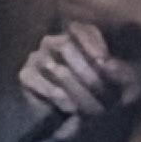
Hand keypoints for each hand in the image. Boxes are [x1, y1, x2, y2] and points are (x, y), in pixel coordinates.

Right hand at [23, 22, 140, 135]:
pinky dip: (59, 98)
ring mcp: (36, 57)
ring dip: (76, 90)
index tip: (104, 61)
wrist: (69, 113)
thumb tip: (106, 62)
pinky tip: (72, 108)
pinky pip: (41, 83)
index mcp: (75, 36)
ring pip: (54, 67)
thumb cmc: (97, 91)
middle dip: (87, 72)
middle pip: (65, 46)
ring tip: (92, 108)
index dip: (91, 43)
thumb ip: (115, 69)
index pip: (79, 28)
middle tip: (104, 94)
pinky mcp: (25, 75)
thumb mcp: (114, 79)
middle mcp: (52, 42)